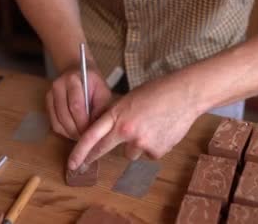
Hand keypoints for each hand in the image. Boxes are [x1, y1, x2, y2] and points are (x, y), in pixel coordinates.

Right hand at [46, 65, 111, 139]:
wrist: (78, 72)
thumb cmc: (93, 84)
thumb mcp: (103, 92)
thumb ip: (100, 109)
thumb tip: (96, 129)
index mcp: (73, 80)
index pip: (76, 106)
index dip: (83, 123)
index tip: (91, 133)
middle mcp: (58, 85)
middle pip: (65, 115)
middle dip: (77, 130)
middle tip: (87, 138)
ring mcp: (50, 94)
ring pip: (58, 122)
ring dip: (70, 133)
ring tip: (81, 136)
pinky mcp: (48, 102)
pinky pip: (53, 123)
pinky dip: (64, 131)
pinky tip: (73, 132)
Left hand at [67, 72, 202, 169]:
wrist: (186, 95)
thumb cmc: (158, 92)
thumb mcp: (130, 99)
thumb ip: (118, 117)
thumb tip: (109, 133)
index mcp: (118, 115)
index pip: (92, 136)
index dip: (80, 152)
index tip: (72, 163)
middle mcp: (127, 131)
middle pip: (104, 149)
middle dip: (93, 157)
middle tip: (84, 165)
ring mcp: (142, 143)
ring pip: (130, 152)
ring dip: (136, 144)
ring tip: (151, 126)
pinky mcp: (156, 151)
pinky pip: (148, 153)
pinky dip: (153, 145)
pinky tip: (162, 130)